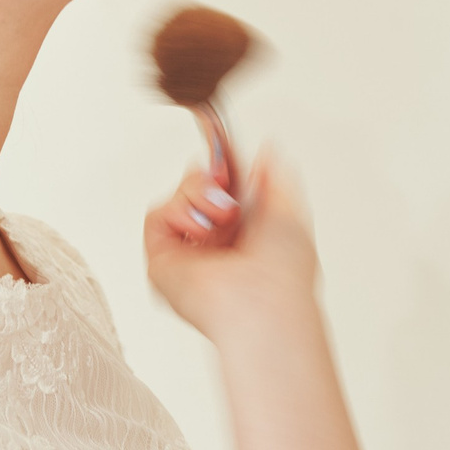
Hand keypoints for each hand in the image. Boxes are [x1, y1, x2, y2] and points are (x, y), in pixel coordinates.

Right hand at [144, 151, 319, 341]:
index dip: (226, 165)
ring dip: (200, 194)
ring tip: (222, 215)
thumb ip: (276, 177)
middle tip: (228, 187)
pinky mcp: (163, 259)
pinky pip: (157, 215)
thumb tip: (265, 153)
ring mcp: (189, 251)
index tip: (227, 147)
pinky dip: (178, 211)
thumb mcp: (291, 210)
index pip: (226, 187)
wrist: (263, 301)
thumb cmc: (283, 274)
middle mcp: (217, 241)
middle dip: (213, 175)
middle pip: (199, 185)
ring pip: (179, 195)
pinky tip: (202, 228)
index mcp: (247, 231)